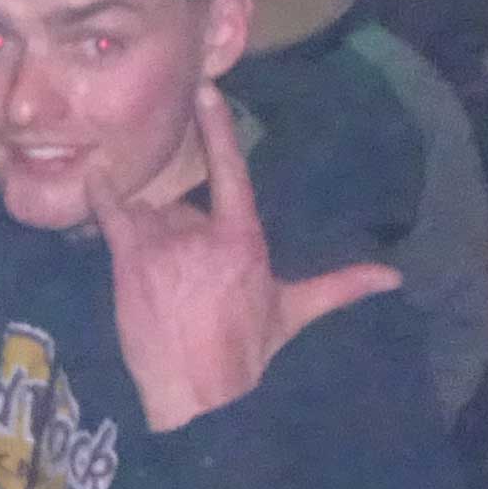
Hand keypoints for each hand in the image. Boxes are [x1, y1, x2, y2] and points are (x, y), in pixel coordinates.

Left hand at [95, 86, 400, 429]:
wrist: (201, 398)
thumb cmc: (247, 356)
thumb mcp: (293, 313)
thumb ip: (340, 285)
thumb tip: (393, 277)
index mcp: (244, 238)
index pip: (231, 170)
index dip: (218, 128)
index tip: (206, 90)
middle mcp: (203, 234)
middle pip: (180, 210)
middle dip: (179, 237)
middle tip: (185, 287)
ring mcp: (164, 246)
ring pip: (151, 220)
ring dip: (150, 241)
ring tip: (160, 289)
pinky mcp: (130, 263)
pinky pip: (112, 216)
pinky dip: (102, 196)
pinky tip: (94, 177)